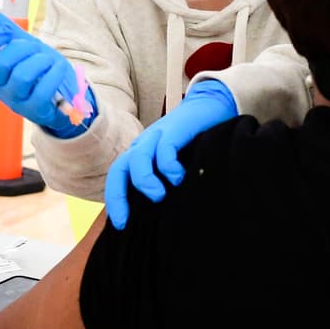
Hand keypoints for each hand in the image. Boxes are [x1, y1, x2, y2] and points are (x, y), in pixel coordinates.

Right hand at [0, 9, 92, 135]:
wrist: (64, 94)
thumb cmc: (41, 69)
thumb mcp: (26, 47)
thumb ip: (8, 31)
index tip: (8, 33)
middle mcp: (0, 86)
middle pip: (1, 63)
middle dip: (23, 48)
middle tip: (36, 48)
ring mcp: (16, 100)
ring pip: (22, 76)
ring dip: (41, 61)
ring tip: (50, 60)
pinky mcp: (35, 110)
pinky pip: (42, 90)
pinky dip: (54, 74)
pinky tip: (59, 69)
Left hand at [105, 80, 236, 229]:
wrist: (213, 104)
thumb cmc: (196, 139)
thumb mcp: (178, 163)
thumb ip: (167, 182)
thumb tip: (162, 213)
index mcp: (142, 153)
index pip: (119, 177)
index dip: (115, 200)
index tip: (122, 224)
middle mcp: (145, 144)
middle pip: (119, 169)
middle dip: (117, 196)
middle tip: (126, 220)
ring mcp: (159, 135)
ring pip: (137, 159)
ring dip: (145, 181)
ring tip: (159, 196)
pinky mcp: (175, 129)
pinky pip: (164, 149)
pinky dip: (169, 167)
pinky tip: (180, 177)